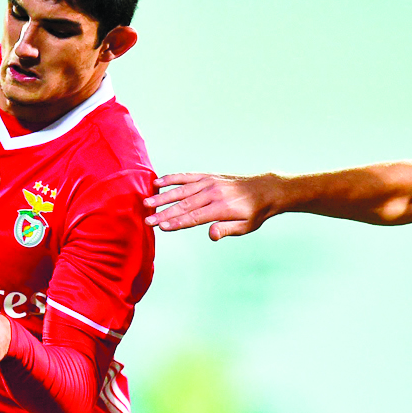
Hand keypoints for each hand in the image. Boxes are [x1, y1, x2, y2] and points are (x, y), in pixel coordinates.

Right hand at [144, 172, 280, 239]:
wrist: (264, 190)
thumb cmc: (254, 212)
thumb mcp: (245, 226)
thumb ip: (227, 230)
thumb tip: (211, 235)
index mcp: (222, 207)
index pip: (194, 217)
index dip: (177, 223)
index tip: (161, 227)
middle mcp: (213, 193)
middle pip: (184, 204)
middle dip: (164, 213)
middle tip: (147, 220)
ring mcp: (209, 182)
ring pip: (182, 189)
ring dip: (163, 196)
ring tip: (147, 202)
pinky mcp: (208, 176)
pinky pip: (187, 177)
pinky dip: (172, 178)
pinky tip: (158, 182)